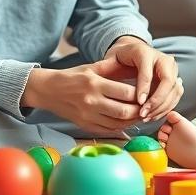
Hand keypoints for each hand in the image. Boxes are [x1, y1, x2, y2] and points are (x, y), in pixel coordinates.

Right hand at [23, 60, 140, 135]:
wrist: (47, 91)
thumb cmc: (71, 76)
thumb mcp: (90, 67)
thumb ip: (110, 66)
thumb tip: (130, 63)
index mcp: (95, 84)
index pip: (125, 92)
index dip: (139, 95)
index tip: (147, 93)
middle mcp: (92, 101)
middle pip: (124, 111)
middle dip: (139, 111)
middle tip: (147, 107)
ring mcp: (88, 116)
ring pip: (117, 124)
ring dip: (132, 121)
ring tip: (140, 115)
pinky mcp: (85, 125)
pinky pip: (108, 131)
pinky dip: (120, 128)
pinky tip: (127, 122)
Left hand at [102, 37, 182, 121]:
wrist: (132, 53)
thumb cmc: (120, 58)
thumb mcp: (112, 59)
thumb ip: (107, 66)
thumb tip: (99, 72)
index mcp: (145, 52)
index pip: (148, 72)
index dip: (145, 88)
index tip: (139, 103)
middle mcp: (162, 58)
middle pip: (167, 81)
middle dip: (157, 100)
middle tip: (144, 114)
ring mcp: (172, 68)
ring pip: (175, 89)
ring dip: (162, 106)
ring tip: (147, 117)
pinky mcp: (175, 79)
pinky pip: (176, 95)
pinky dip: (167, 107)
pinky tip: (153, 115)